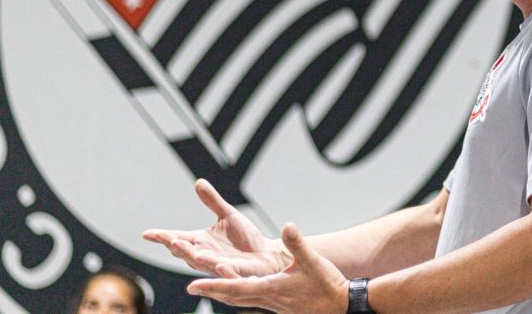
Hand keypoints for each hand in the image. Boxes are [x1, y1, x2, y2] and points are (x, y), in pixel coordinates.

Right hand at [142, 179, 288, 276]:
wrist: (265, 254)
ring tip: (193, 253)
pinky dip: (223, 270)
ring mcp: (219, 265)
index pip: (178, 238)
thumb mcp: (228, 214)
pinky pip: (228, 273)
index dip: (162, 237)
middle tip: (171, 240)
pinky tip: (221, 265)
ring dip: (197, 259)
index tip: (146, 234)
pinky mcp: (236, 273)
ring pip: (204, 264)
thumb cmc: (243, 237)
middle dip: (179, 248)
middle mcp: (205, 255)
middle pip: (186, 253)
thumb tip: (198, 182)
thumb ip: (212, 201)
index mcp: (200, 241)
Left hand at [187, 223, 349, 313]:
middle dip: (211, 291)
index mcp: (271, 288)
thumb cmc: (327, 285)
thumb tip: (287, 226)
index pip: (236, 288)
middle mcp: (267, 298)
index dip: (214, 285)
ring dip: (221, 293)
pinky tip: (233, 287)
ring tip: (205, 287)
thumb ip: (297, 244)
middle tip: (191, 287)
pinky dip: (236, 293)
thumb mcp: (313, 261)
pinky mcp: (276, 304)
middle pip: (232, 296)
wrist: (340, 306)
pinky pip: (250, 299)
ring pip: (239, 299)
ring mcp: (271, 304)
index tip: (194, 283)